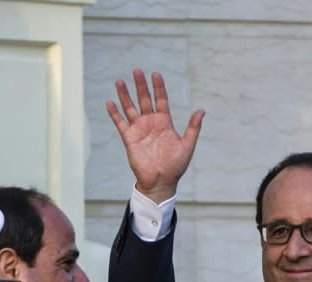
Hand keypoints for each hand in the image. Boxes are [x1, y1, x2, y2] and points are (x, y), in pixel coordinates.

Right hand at [106, 69, 204, 202]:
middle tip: (136, 70)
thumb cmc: (176, 166)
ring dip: (125, 95)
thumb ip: (193, 128)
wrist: (161, 181)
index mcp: (164, 122)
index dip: (158, 87)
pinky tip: (109, 102)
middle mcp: (150, 123)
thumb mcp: (187, 145)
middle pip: (144, 99)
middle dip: (140, 85)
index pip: (160, 100)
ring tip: (120, 81)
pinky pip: (120, 123)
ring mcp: (139, 130)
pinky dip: (114, 113)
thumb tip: (202, 110)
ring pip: (130, 108)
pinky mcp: (129, 138)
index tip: (155, 74)